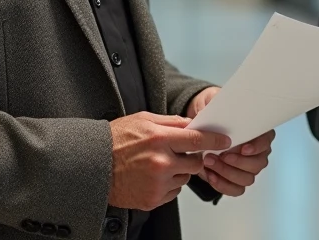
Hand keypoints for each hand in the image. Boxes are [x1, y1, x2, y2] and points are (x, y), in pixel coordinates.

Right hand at [108, 112, 230, 210]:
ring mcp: (157, 183)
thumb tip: (192, 125)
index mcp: (159, 139)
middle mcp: (160, 162)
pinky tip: (152, 176)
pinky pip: (173, 192)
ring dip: (178, 171)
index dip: (214, 140)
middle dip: (192, 157)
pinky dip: (168, 185)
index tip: (224, 140)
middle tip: (178, 153)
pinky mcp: (153, 199)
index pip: (196, 140)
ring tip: (158, 164)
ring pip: (184, 178)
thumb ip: (170, 122)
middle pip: (195, 162)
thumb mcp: (142, 120)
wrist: (93, 166)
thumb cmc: (116, 140)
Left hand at [187, 87, 275, 196]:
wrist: (201, 126)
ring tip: (210, 162)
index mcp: (257, 131)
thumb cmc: (212, 113)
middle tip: (220, 155)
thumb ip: (215, 105)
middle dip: (238, 162)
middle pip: (258, 164)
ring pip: (247, 178)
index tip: (243, 148)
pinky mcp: (236, 180)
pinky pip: (235, 189)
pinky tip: (211, 175)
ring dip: (227, 173)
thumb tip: (213, 112)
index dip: (257, 146)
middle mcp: (257, 152)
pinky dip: (223, 185)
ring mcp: (247, 167)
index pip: (266, 140)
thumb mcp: (211, 101)